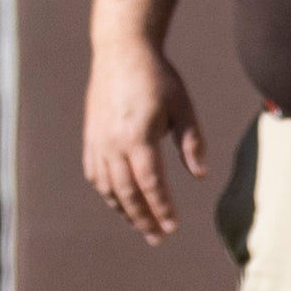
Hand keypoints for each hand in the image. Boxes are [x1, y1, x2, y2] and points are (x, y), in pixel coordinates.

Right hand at [82, 37, 202, 242]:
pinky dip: (106, 191)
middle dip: (143, 219)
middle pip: (127, 193)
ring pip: (107, 186)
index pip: (151, 184)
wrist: (121, 51)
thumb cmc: (158, 77)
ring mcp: (97, 141)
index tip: (173, 227)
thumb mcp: (184, 107)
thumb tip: (200, 176)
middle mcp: (112, 144)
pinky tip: (118, 200)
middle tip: (157, 238)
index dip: (162, 209)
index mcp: (138, 138)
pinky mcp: (90, 136)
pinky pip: (94, 172)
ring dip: (123, 209)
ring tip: (140, 225)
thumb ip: (192, 142)